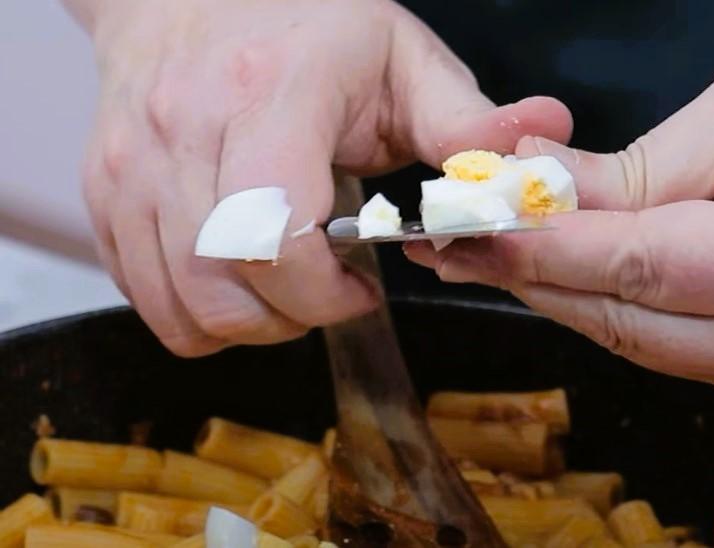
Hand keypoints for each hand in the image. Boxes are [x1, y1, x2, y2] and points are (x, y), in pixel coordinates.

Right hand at [74, 0, 571, 355]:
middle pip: (225, 290)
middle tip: (324, 290)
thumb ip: (466, 120)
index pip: (277, 237)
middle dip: (290, 318)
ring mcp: (132, 169)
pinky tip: (232, 273)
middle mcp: (184, 134)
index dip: (325, 294)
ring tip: (280, 282)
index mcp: (271, 98)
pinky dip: (194, 310)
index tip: (360, 288)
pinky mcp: (104, 195)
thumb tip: (541, 144)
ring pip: (179, 307)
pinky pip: (144, 296)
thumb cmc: (302, 25)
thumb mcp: (399, 59)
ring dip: (244, 321)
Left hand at [406, 38, 713, 392]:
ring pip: (628, 337)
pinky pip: (657, 339)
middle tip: (451, 246)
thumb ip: (637, 171)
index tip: (464, 230)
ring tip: (483, 260)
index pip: (627, 266)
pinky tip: (555, 277)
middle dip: (523, 279)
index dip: (536, 249)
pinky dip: (597, 306)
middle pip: (615, 315)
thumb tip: (537, 183)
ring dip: (551, 295)